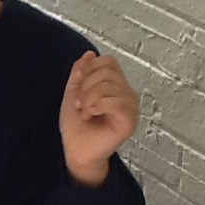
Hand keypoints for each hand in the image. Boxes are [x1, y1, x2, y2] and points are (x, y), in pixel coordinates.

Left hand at [60, 51, 138, 186]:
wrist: (77, 150)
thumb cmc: (77, 126)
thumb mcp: (74, 92)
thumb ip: (81, 72)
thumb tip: (90, 53)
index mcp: (116, 85)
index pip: (108, 61)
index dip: (90, 69)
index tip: (78, 86)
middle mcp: (126, 93)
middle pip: (108, 72)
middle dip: (86, 86)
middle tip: (80, 104)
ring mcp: (130, 106)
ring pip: (110, 85)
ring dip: (90, 98)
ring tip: (85, 112)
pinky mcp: (130, 120)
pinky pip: (116, 101)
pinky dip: (98, 105)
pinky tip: (92, 115)